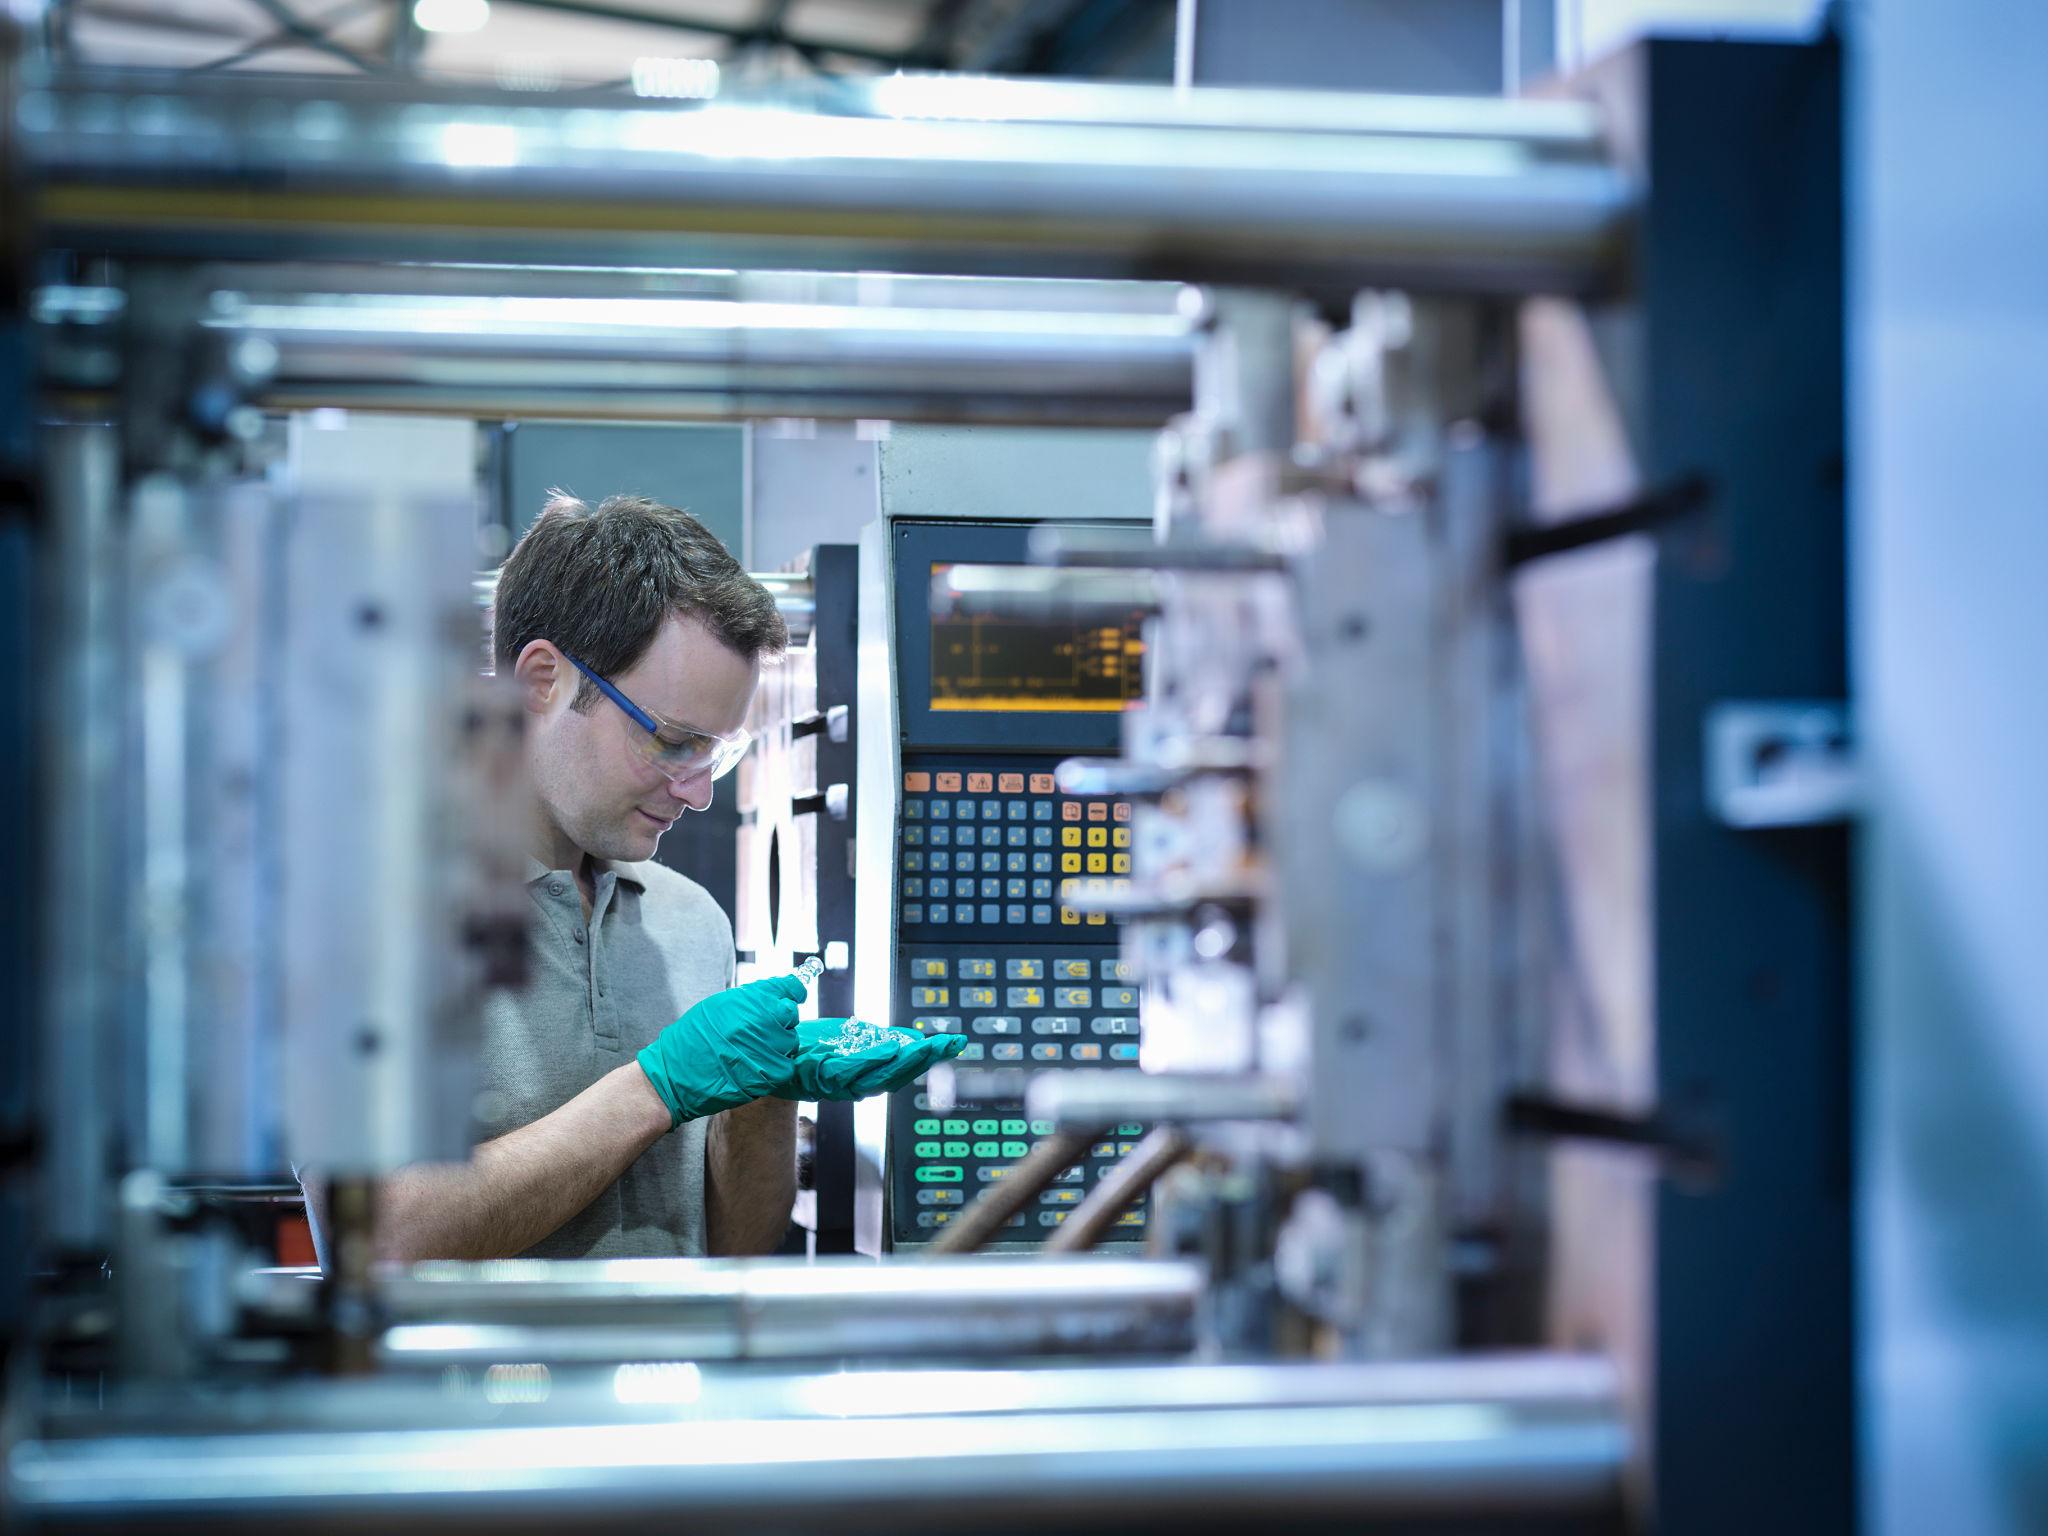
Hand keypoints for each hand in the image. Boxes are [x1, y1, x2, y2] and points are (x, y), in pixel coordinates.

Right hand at [636, 974, 804, 1127]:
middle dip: (781, 1020)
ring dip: (778, 1045)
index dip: (792, 993)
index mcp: (753, 998)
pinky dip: (775, 1067)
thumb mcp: (718, 1006)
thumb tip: (774, 993)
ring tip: (751, 1051)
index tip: (792, 996)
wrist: (676, 1074)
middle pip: (792, 1014)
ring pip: (790, 1041)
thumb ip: (750, 999)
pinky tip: (754, 1067)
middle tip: (761, 1031)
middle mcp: (766, 1019)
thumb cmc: (692, 1038)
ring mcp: (771, 1047)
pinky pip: (786, 1065)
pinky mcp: (772, 1073)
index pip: (790, 989)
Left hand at [778, 1020, 965, 1101]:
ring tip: (928, 1046)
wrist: (773, 1052)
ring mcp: (841, 1082)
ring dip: (906, 1060)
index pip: (906, 1067)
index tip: (954, 1042)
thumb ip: (882, 1040)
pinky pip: (850, 1070)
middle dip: (926, 1059)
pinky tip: (890, 1047)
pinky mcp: (822, 1076)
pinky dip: (872, 1059)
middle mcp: (858, 1083)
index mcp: (869, 1073)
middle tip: (948, 1044)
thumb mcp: (854, 1037)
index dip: (932, 1056)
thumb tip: (914, 1038)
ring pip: (879, 1075)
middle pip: (899, 1074)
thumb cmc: (812, 1046)